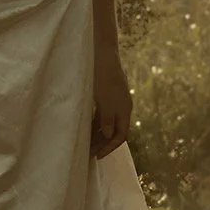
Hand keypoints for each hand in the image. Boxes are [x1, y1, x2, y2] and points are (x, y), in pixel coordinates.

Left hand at [92, 41, 132, 159]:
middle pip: (114, 131)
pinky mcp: (106, 96)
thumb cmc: (103, 75)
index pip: (120, 135)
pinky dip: (95, 124)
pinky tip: (84, 129)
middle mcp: (122, 108)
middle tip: (88, 154)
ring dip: (98, 135)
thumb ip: (107, 118)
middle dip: (103, 144)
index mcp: (124, 109)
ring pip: (107, 124)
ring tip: (85, 145)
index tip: (97, 156)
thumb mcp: (104, 98)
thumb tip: (110, 134)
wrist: (102, 53)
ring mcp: (114, 102)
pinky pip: (102, 115)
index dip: (110, 147)